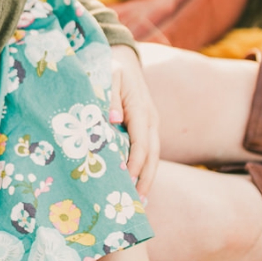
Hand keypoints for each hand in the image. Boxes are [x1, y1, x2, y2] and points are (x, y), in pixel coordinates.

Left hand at [110, 44, 161, 194]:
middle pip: (152, 154)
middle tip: (138, 202)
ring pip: (153, 156)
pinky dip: (144, 168)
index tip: (127, 178)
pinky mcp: (145, 128)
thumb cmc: (110, 67)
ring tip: (140, 201)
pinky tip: (137, 184)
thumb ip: (109, 96)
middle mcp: (150, 119)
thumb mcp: (107, 75)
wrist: (122, 58)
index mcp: (141, 109)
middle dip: (146, 178)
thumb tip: (114, 120)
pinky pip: (148, 151)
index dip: (135, 161)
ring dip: (147, 178)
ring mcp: (150, 124)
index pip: (141, 142)